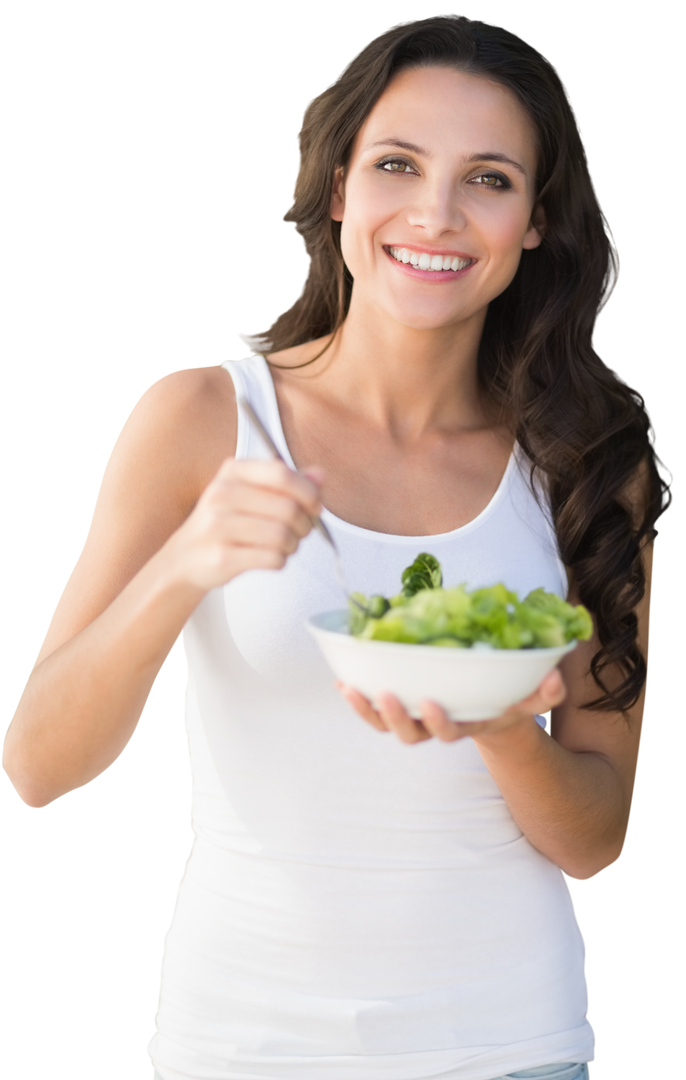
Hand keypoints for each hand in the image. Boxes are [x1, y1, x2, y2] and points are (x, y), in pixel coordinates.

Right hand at [168, 458, 324, 591]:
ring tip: (284, 546)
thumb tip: (320, 475)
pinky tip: (270, 557)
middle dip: (304, 524)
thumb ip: (287, 483)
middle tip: (300, 532)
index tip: (315, 506)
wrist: (186, 557)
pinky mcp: (222, 556)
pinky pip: (272, 558)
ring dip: (292, 545)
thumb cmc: (225, 523)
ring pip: (282, 536)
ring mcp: (218, 526)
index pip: (282, 474)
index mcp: (233, 472)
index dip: (308, 492)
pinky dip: (280, 560)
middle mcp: (222, 494)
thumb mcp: (252, 494)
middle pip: (288, 508)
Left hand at [335, 667, 566, 743]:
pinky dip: (357, 699)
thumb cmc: (506, 700)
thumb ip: (545, 692)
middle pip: (410, 734)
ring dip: (367, 709)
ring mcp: (413, 720)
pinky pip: (373, 710)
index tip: (429, 703)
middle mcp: (434, 728)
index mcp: (464, 726)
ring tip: (351, 689)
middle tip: (386, 695)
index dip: (437, 722)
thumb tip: (557, 678)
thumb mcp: (529, 699)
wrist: (486, 709)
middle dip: (397, 718)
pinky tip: (343, 681)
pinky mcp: (398, 708)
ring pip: (385, 724)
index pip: (448, 732)